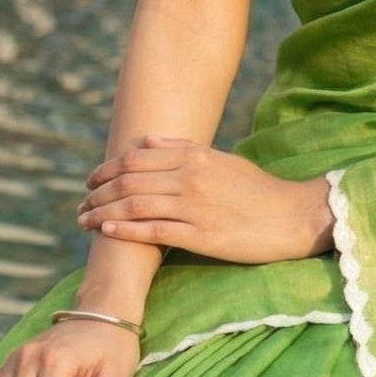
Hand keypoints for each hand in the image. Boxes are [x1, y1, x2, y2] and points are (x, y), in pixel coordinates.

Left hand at [77, 136, 332, 263]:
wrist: (294, 216)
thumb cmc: (259, 191)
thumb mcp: (222, 160)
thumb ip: (183, 149)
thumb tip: (146, 140)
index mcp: (195, 156)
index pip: (136, 157)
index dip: (107, 167)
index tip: (90, 180)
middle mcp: (191, 177)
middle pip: (129, 179)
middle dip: (98, 192)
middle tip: (81, 204)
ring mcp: (196, 206)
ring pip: (135, 204)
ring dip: (103, 211)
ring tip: (84, 220)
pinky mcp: (202, 235)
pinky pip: (154, 230)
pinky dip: (126, 229)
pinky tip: (107, 230)